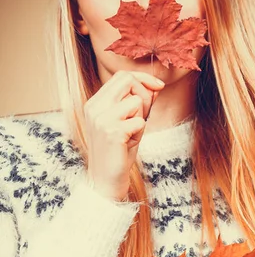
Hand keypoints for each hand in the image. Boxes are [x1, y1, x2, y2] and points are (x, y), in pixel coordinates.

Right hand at [84, 69, 164, 201]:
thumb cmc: (118, 152)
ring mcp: (102, 118)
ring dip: (141, 119)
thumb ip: (139, 104)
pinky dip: (140, 133)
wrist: (105, 180)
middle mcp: (95, 107)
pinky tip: (129, 144)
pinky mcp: (112, 131)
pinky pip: (140, 121)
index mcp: (95, 103)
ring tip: (131, 134)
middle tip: (143, 116)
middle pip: (128, 80)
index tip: (158, 86)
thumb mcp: (128, 124)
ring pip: (136, 101)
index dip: (143, 78)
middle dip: (145, 95)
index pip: (121, 76)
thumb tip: (155, 86)